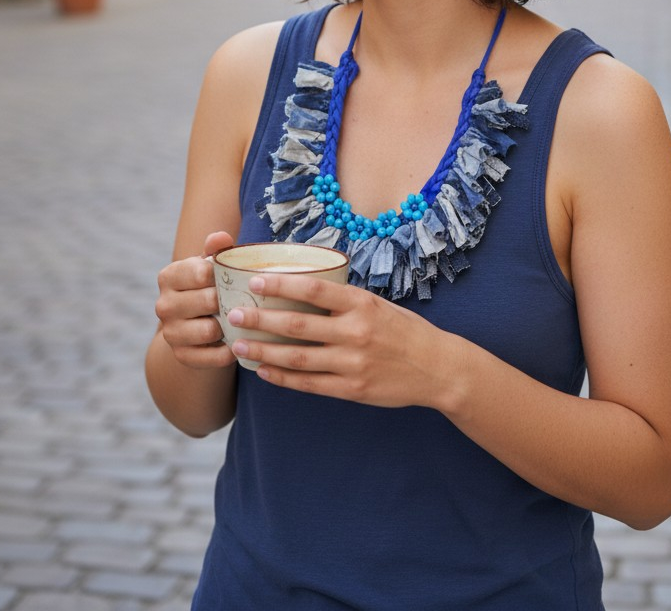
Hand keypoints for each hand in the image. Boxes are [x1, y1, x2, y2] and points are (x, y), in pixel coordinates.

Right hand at [155, 230, 236, 369]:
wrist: (192, 323)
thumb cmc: (207, 286)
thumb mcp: (209, 265)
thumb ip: (215, 249)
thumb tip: (221, 237)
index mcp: (169, 277)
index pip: (201, 273)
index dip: (224, 275)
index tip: (237, 276)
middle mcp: (164, 305)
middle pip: (208, 301)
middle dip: (230, 300)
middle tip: (246, 299)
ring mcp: (170, 333)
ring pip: (209, 330)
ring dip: (229, 326)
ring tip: (241, 320)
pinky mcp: (182, 356)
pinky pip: (213, 357)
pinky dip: (229, 351)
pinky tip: (238, 342)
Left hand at [226, 272, 460, 409]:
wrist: (437, 368)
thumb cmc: (404, 330)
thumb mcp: (378, 304)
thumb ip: (344, 300)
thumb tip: (303, 287)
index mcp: (361, 303)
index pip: (314, 288)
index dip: (281, 284)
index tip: (255, 280)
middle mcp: (355, 332)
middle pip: (298, 324)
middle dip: (261, 318)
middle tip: (234, 313)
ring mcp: (352, 363)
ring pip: (298, 357)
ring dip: (265, 350)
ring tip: (239, 344)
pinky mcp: (352, 389)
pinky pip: (310, 384)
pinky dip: (284, 377)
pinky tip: (264, 370)